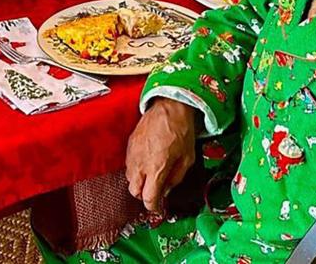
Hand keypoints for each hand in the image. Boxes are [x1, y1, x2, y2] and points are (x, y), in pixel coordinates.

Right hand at [125, 98, 196, 213]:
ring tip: (151, 176)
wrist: (169, 107)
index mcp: (156, 168)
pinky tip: (147, 163)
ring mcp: (132, 153)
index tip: (159, 208)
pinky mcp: (130, 144)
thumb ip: (176, 178)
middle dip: (144, 195)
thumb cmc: (181, 130)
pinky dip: (136, 169)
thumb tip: (167, 189)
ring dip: (139, 182)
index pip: (148, 198)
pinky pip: (128, 164)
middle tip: (155, 192)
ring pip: (129, 178)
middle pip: (134, 191)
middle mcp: (140, 163)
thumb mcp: (187, 159)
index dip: (154, 207)